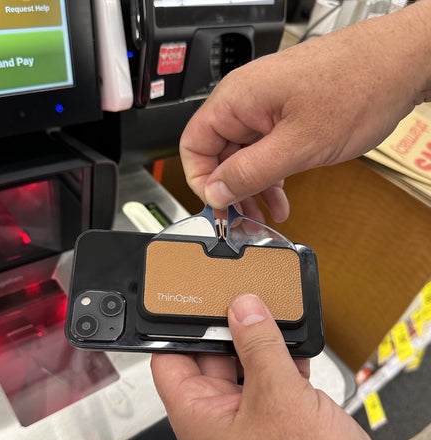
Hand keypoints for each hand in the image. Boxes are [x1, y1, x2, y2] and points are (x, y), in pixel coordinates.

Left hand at [151, 294, 389, 439]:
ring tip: (270, 314)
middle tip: (243, 300)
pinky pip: (272, 376)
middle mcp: (220, 416)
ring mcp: (250, 416)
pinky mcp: (278, 418)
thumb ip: (259, 347)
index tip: (191, 302)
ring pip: (245, 364)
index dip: (177, 329)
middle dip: (227, 328)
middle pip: (211, 357)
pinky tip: (295, 342)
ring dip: (258, 341)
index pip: (170, 360)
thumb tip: (244, 309)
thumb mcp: (279, 398)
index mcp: (200, 416)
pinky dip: (283, 357)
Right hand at [179, 1, 430, 220]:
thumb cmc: (359, 87)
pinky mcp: (284, 116)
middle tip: (243, 220)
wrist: (401, 63)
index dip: (202, 182)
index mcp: (236, 100)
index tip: (220, 207)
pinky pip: (265, 151)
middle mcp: (245, 102)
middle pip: (218, 154)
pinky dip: (271, 177)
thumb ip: (250, 172)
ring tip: (265, 214)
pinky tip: (281, 198)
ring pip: (243, 157)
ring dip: (252, 189)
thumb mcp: (299, 145)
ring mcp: (265, 108)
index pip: (194, 146)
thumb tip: (215, 192)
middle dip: (231, 191)